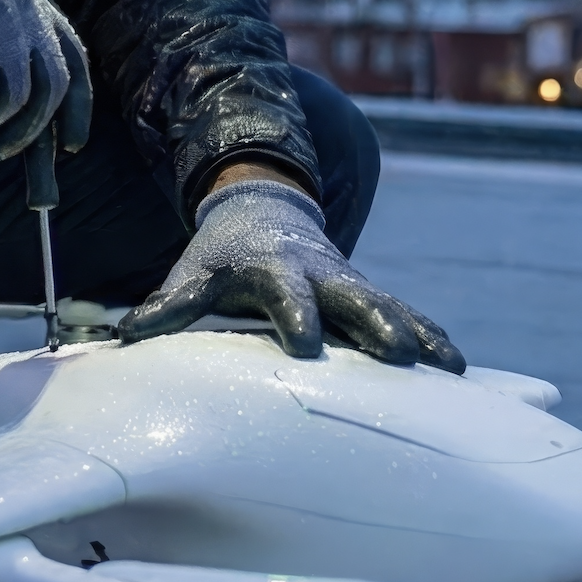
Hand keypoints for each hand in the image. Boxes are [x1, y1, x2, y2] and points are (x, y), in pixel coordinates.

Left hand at [116, 177, 465, 371]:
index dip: (295, 315)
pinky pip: (407, 315)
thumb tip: (124, 337)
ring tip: (448, 368)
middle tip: (398, 354)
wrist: (264, 213)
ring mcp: (351, 284)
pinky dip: (432, 336)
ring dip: (418, 335)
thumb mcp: (193, 274)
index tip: (306, 345)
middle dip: (376, 324)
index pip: (285, 293)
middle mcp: (321, 274)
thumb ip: (167, 307)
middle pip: (353, 298)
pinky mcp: (370, 296)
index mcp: (273, 269)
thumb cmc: (222, 258)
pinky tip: (457, 368)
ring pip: (390, 307)